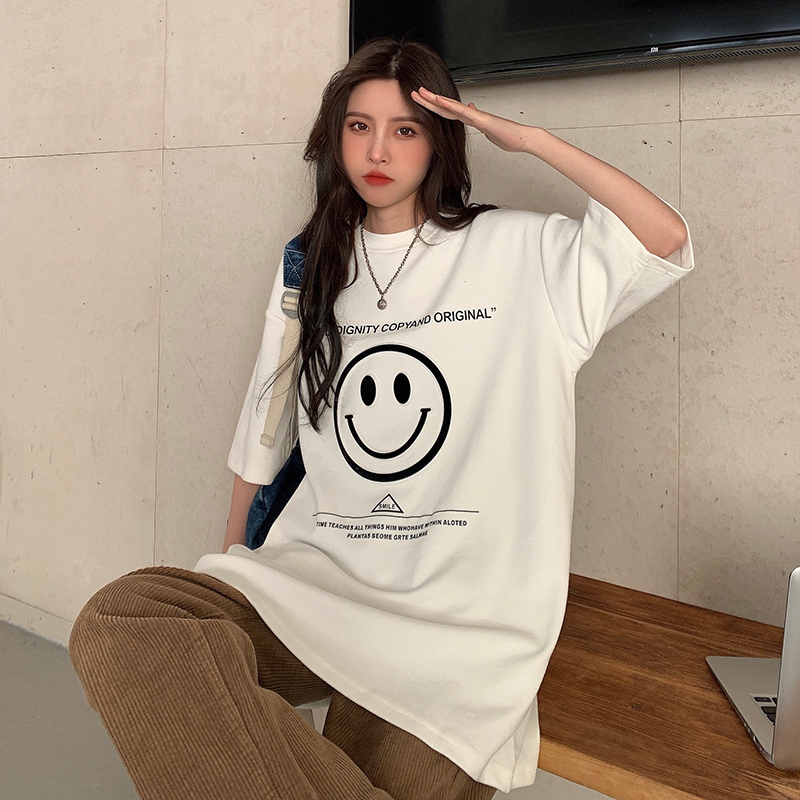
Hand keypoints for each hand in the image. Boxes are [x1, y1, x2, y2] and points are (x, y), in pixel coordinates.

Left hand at [411, 86, 532, 152]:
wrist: (522, 138)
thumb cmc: (508, 136)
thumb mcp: (487, 129)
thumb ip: (477, 120)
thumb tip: (471, 110)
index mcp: (471, 118)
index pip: (448, 112)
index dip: (434, 107)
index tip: (421, 103)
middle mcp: (471, 114)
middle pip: (445, 106)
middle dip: (429, 100)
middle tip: (414, 92)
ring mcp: (476, 115)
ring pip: (451, 106)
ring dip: (435, 99)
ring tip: (421, 93)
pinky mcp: (481, 119)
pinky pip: (462, 111)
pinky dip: (450, 106)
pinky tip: (439, 101)